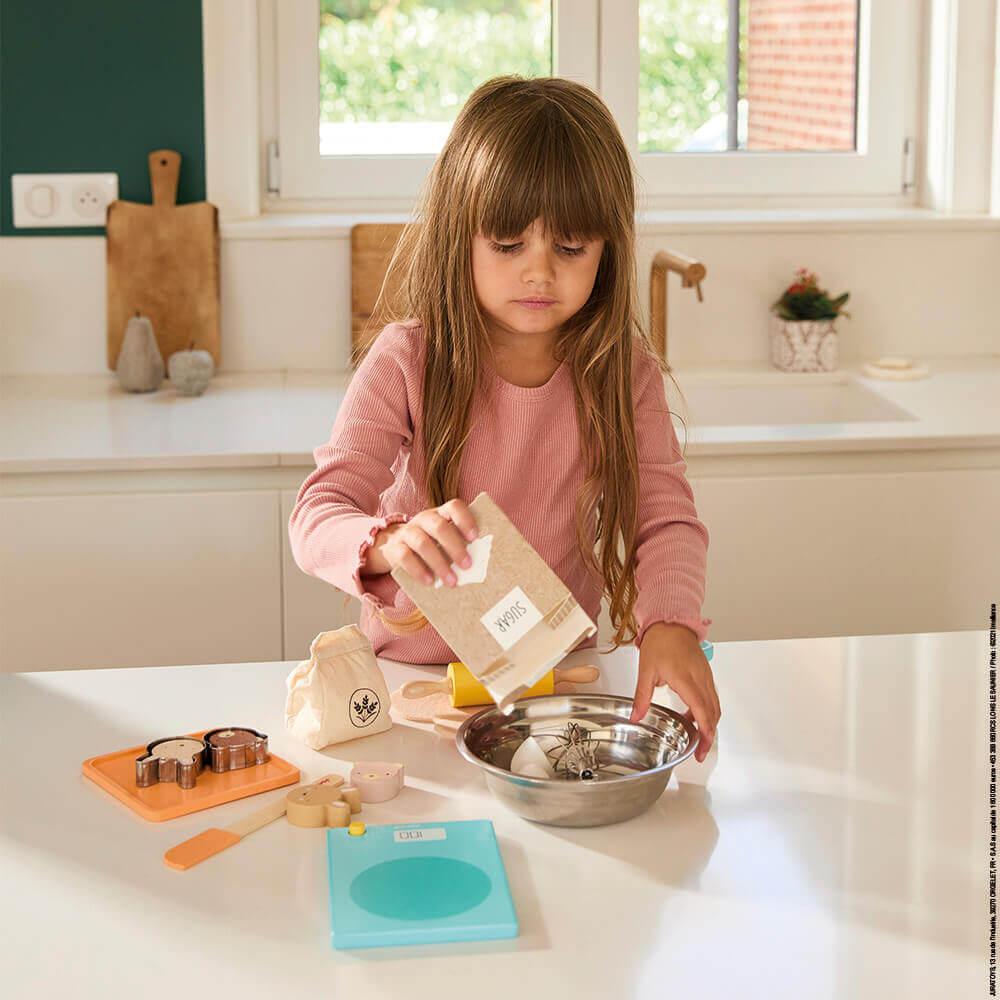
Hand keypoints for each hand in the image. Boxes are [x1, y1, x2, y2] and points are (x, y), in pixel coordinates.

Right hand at [365, 498, 478, 586]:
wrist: (396, 546)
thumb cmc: (430, 544)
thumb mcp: (443, 539)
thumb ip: (459, 544)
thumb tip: (481, 563)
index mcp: (441, 513)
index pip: (454, 507)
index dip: (465, 520)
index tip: (474, 538)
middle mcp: (424, 519)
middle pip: (439, 527)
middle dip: (455, 547)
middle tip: (467, 565)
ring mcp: (407, 532)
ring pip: (423, 544)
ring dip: (439, 564)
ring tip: (451, 581)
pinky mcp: (395, 548)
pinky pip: (405, 557)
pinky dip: (419, 570)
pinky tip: (430, 581)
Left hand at [630, 622, 719, 761]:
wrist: (671, 621)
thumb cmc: (660, 641)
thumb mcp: (646, 670)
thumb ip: (641, 697)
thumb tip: (635, 716)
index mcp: (686, 679)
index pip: (702, 711)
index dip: (704, 733)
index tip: (701, 749)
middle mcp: (700, 679)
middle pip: (713, 713)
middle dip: (709, 736)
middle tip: (700, 752)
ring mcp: (706, 676)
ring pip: (715, 706)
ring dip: (709, 724)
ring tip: (697, 738)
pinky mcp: (705, 674)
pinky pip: (711, 697)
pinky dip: (707, 711)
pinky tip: (693, 717)